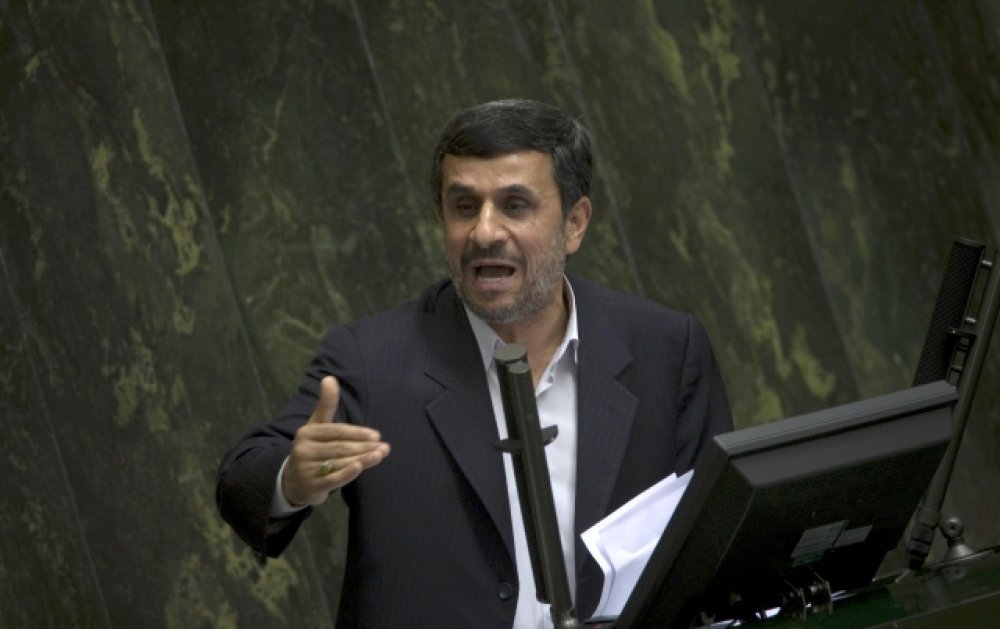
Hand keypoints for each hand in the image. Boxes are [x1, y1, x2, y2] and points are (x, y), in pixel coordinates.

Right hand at [281, 376, 390, 506]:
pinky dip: (347, 473)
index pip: (336, 431)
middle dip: (364, 447)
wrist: (293, 481)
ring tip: (379, 456)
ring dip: (362, 460)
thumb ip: (326, 404)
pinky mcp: (312, 486)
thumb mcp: (317, 425)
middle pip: (340, 447)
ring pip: (339, 462)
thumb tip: (329, 378)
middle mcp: (304, 449)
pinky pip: (333, 479)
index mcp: (307, 432)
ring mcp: (307, 469)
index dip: (357, 433)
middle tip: (384, 447)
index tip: (376, 435)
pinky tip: (360, 467)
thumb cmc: (312, 448)